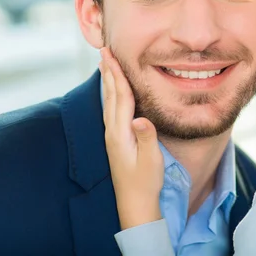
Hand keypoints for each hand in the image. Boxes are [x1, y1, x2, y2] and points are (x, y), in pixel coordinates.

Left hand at [99, 47, 163, 229]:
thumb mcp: (151, 161)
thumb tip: (142, 119)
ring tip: (106, 65)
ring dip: (109, 81)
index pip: (120, 98)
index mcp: (121, 133)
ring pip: (110, 102)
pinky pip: (113, 111)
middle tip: (104, 51)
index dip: (116, 75)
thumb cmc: (146, 182)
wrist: (134, 204)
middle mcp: (113, 132)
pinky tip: (113, 93)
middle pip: (111, 95)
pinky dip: (112, 95)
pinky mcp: (116, 141)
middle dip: (109, 72)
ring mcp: (113, 137)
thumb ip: (147, 138)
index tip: (111, 56)